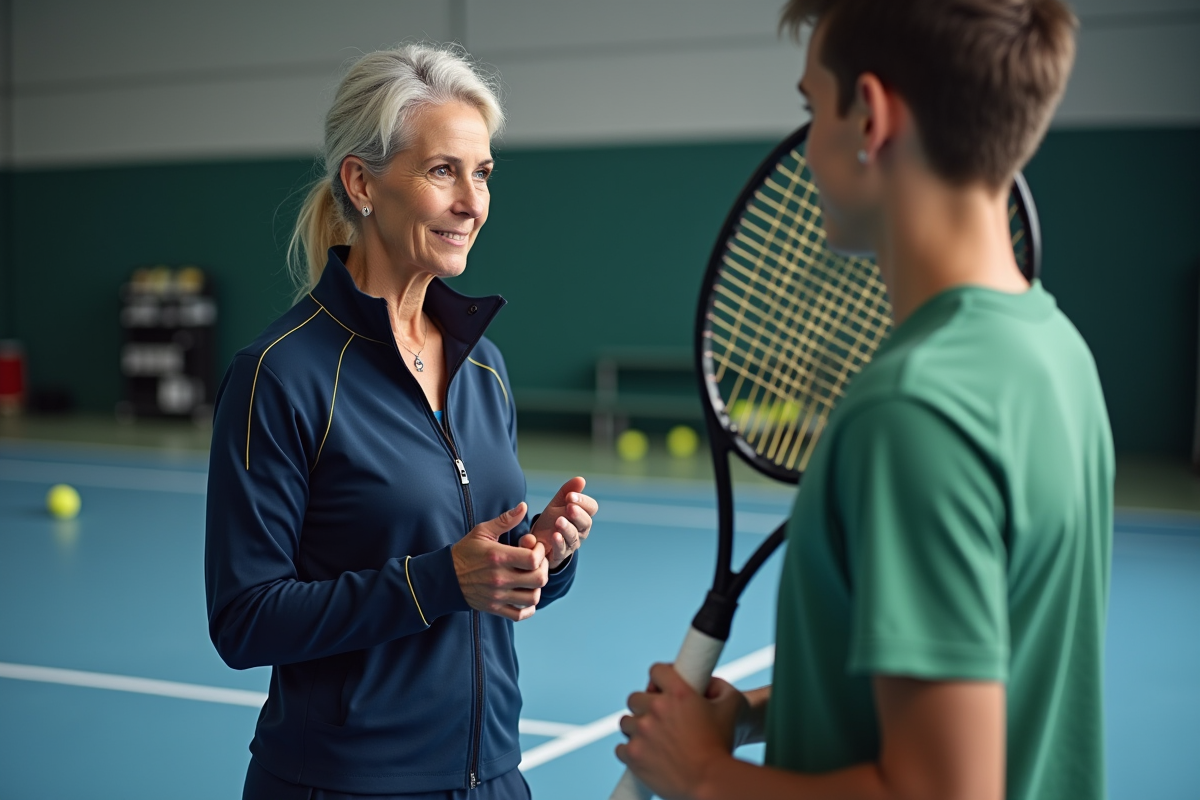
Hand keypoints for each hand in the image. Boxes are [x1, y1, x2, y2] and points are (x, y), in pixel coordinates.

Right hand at [451, 503, 548, 620]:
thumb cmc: (465, 551)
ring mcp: (497, 596)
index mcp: (498, 557)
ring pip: (533, 598)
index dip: (540, 552)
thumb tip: (524, 506)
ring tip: (531, 578)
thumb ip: (505, 520)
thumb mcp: (482, 531)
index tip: (535, 547)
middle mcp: (499, 578)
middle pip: (539, 579)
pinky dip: (529, 608)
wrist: (445, 577)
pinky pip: (520, 614)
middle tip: (537, 563)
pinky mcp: (494, 608)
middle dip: (543, 568)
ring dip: (537, 587)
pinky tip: (526, 596)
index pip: (533, 559)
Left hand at [523, 476, 597, 568]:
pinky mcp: (559, 554)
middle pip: (586, 523)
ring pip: (573, 536)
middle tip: (570, 507)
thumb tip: (581, 479)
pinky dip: (559, 543)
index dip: (583, 501)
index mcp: (582, 516)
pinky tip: (554, 535)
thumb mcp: (557, 504)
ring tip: (559, 521)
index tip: (570, 496)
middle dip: (578, 514)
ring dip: (567, 528)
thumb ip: (568, 491)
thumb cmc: (551, 521)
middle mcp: (580, 531)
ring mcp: (571, 544)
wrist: (537, 541)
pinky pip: (561, 550)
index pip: (591, 508)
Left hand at [616, 663, 738, 799]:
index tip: (661, 689)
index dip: (659, 679)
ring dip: (636, 729)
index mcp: (678, 692)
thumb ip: (719, 688)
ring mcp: (641, 732)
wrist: (711, 783)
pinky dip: (630, 752)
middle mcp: (656, 708)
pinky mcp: (633, 755)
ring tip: (652, 740)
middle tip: (658, 720)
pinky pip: (620, 748)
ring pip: (626, 722)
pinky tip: (644, 755)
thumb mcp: (732, 705)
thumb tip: (709, 684)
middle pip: (635, 697)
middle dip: (645, 706)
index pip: (656, 671)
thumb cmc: (723, 746)